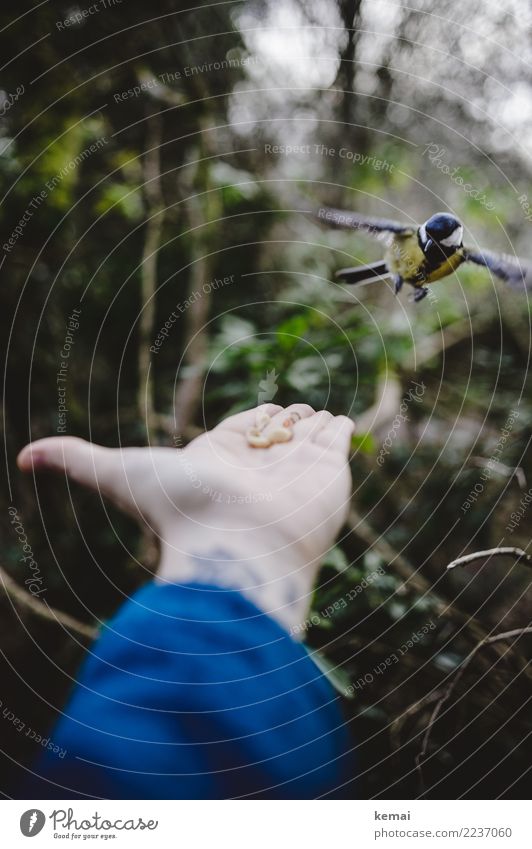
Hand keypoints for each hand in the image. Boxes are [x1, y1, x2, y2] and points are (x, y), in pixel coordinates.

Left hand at [17, 404, 354, 632]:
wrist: (239, 548)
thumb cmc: (181, 512)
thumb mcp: (120, 473)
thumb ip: (76, 459)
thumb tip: (22, 457)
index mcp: (218, 462)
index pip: (239, 433)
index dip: (248, 423)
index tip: (257, 420)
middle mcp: (257, 469)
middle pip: (274, 437)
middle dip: (281, 423)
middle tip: (288, 415)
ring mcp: (295, 471)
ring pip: (306, 439)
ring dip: (310, 425)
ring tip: (315, 419)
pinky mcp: (330, 472)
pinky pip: (338, 442)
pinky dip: (338, 430)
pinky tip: (337, 424)